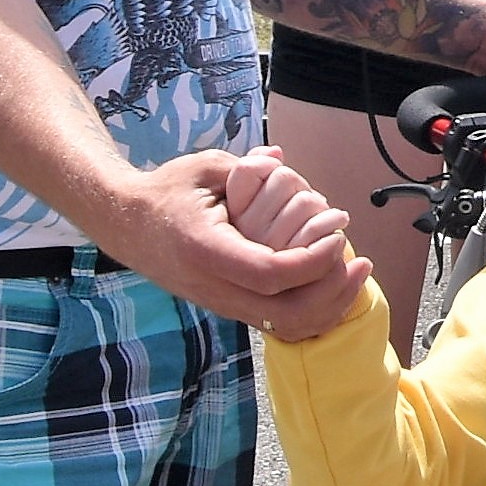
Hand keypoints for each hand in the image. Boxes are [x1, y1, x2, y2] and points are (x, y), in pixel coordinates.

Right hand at [96, 149, 368, 341]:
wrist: (126, 224)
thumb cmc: (166, 191)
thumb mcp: (204, 168)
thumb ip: (247, 166)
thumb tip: (280, 158)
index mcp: (206, 250)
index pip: (271, 273)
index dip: (313, 261)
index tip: (339, 236)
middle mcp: (213, 286)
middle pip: (285, 314)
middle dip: (331, 293)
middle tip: (359, 263)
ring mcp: (220, 303)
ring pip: (283, 326)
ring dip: (325, 307)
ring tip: (353, 276)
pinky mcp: (227, 307)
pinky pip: (275, 323)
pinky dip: (310, 312)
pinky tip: (331, 287)